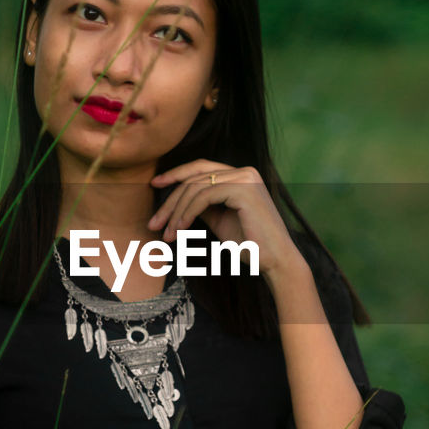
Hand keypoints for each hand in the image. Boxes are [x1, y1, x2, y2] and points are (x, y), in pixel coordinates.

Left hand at [149, 160, 307, 281]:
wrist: (275, 261)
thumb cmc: (250, 244)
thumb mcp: (220, 220)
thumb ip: (204, 205)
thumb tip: (179, 200)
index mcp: (241, 175)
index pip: (202, 168)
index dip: (176, 174)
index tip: (155, 185)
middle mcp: (244, 172)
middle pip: (195, 177)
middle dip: (170, 199)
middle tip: (153, 222)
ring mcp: (245, 178)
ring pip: (196, 187)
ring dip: (176, 212)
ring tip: (166, 234)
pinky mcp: (244, 189)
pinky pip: (204, 197)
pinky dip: (187, 213)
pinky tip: (180, 228)